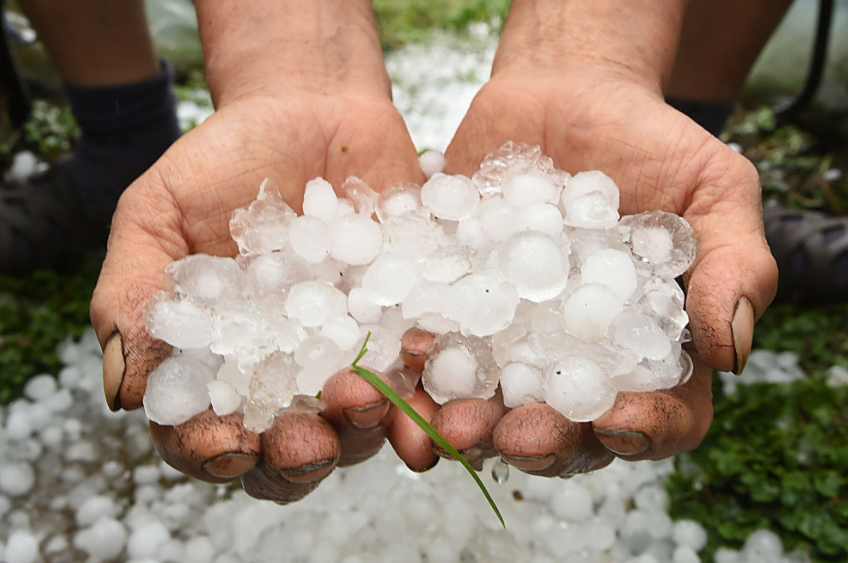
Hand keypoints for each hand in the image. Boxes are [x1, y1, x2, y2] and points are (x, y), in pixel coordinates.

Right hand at [89, 86, 443, 500]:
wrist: (309, 108)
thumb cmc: (221, 163)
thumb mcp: (157, 215)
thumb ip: (132, 297)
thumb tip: (124, 394)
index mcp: (220, 362)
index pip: (208, 433)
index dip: (211, 451)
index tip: (226, 445)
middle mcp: (287, 372)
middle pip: (290, 451)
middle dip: (296, 460)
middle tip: (303, 442)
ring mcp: (349, 352)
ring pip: (357, 425)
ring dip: (360, 429)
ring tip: (358, 395)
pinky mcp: (405, 321)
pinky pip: (419, 371)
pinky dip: (421, 385)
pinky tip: (415, 368)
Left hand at [409, 62, 776, 475]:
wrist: (564, 95)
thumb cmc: (651, 144)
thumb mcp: (713, 190)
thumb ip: (734, 265)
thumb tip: (729, 353)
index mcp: (646, 351)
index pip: (658, 416)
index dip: (644, 432)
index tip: (619, 421)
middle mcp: (574, 359)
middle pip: (564, 427)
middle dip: (541, 441)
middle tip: (517, 435)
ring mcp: (509, 338)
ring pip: (491, 402)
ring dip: (471, 423)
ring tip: (450, 424)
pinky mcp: (455, 304)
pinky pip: (434, 344)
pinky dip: (419, 363)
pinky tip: (408, 359)